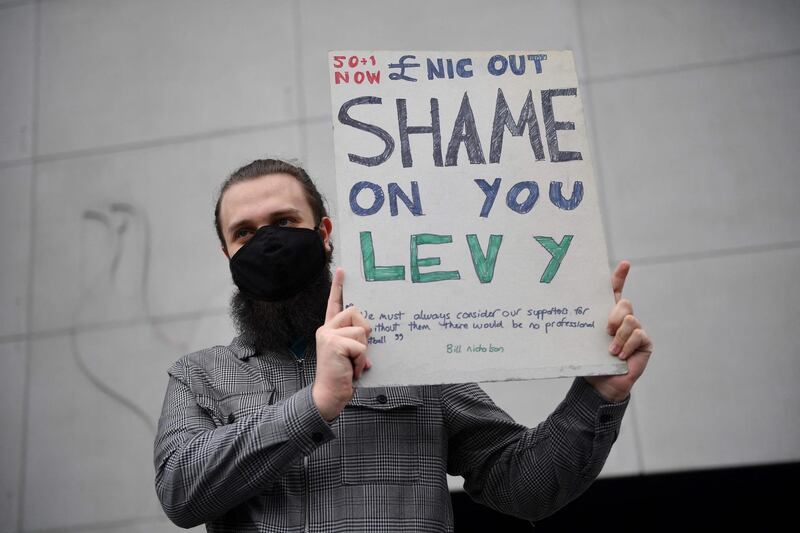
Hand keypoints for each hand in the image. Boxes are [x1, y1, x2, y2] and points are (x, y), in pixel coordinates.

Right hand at [312, 267, 372, 420]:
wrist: (328, 395)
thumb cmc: (342, 376)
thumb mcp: (351, 354)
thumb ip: (356, 340)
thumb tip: (367, 333)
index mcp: (330, 330)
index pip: (334, 304)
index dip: (338, 287)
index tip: (343, 270)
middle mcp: (326, 329)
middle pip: (356, 313)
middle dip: (364, 333)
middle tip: (356, 354)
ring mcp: (328, 335)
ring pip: (361, 331)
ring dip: (363, 352)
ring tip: (352, 365)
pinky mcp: (334, 344)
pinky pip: (360, 346)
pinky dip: (361, 361)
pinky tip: (351, 370)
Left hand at [584, 261, 653, 402]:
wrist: (601, 382)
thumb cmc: (592, 359)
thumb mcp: (587, 338)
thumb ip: (589, 324)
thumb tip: (577, 313)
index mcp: (607, 314)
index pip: (615, 291)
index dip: (620, 277)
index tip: (625, 264)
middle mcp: (623, 319)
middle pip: (624, 304)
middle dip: (615, 315)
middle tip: (606, 330)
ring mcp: (636, 330)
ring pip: (630, 320)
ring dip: (619, 337)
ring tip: (611, 351)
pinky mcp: (644, 342)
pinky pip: (638, 335)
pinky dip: (627, 345)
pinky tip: (620, 356)